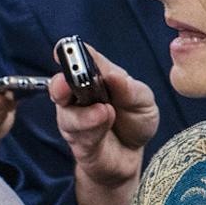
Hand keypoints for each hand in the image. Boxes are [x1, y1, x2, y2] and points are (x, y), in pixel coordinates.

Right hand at [51, 44, 159, 204]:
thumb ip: (131, 89)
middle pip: (62, 85)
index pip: (82, 61)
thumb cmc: (134, 122)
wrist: (132, 156)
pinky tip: (104, 119)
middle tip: (70, 78)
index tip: (67, 48)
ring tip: (104, 110)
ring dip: (86, 112)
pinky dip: (92, 126)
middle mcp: (79, 96)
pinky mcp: (78, 143)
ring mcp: (75, 119)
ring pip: (69, 113)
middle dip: (64, 81)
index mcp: (95, 78)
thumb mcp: (143, 102)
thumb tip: (115, 77)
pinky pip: (79, 134)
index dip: (74, 53)